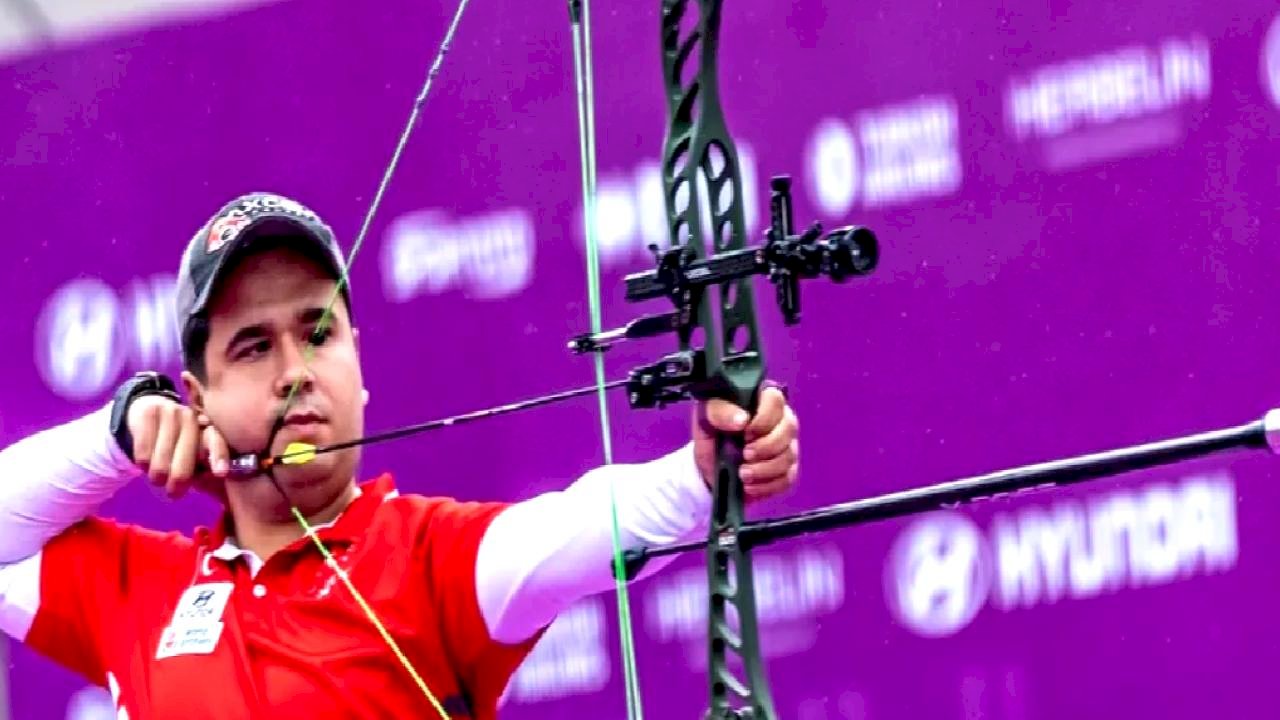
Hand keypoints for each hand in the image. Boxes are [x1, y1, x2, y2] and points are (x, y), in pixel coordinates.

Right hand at [127, 395, 229, 499]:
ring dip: (157, 478)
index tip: (220, 473)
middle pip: (184, 461)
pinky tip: (145, 463)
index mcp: (208, 427)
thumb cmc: (176, 441)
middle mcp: (192, 417)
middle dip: (177, 482)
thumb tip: (209, 480)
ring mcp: (170, 412)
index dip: (219, 457)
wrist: (147, 414)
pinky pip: (143, 455)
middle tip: (173, 492)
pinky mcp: (148, 413)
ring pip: (161, 464)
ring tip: (158, 477)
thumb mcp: (192, 452)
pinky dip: (143, 466)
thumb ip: (203, 466)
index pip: (216, 442)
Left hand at [692, 384, 798, 501]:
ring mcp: (787, 447)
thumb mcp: (706, 418)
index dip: (763, 418)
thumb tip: (741, 420)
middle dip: (765, 446)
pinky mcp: (787, 471)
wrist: (709, 468)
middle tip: (744, 455)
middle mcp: (781, 421)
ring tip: (743, 474)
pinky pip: (787, 479)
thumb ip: (719, 411)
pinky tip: (750, 485)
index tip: (745, 432)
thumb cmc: (712, 435)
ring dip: (764, 469)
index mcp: (762, 401)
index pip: (775, 399)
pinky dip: (767, 485)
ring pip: (788, 456)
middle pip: (788, 429)